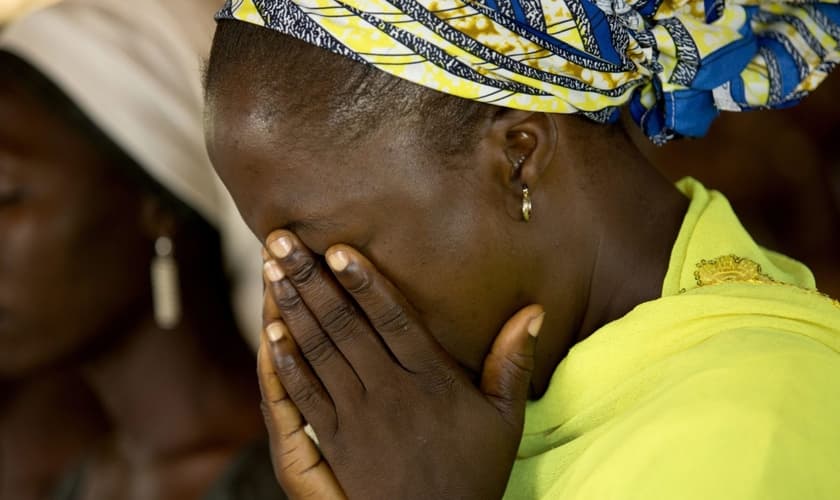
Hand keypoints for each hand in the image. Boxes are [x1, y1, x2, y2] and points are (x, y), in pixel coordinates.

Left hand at [261, 230, 543, 499]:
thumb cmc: (475, 470)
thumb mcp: (506, 418)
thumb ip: (514, 362)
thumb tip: (535, 310)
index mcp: (432, 380)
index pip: (393, 319)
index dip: (363, 282)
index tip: (336, 248)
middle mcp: (390, 392)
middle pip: (346, 326)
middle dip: (311, 280)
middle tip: (281, 240)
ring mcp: (358, 417)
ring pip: (319, 352)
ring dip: (292, 308)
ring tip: (271, 270)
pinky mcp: (335, 442)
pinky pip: (305, 395)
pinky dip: (285, 362)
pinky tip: (269, 331)